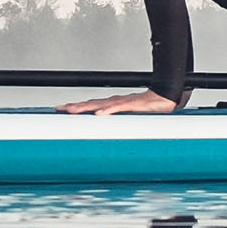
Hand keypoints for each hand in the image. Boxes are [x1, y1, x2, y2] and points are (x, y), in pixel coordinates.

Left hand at [61, 90, 179, 113]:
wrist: (166, 97)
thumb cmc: (149, 108)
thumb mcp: (130, 118)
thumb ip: (120, 123)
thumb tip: (109, 130)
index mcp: (113, 105)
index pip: (91, 105)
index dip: (76, 107)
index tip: (61, 110)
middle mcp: (114, 102)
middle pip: (90, 104)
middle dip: (74, 107)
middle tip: (59, 109)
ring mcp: (122, 103)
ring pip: (100, 105)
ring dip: (85, 108)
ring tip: (72, 111)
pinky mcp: (132, 105)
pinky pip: (118, 108)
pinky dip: (108, 111)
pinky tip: (99, 114)